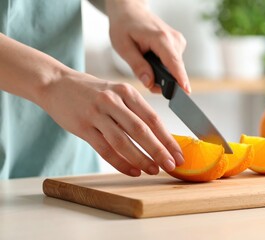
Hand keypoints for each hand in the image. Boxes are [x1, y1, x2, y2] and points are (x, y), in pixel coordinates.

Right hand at [42, 70, 184, 176]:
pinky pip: (105, 149)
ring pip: (123, 142)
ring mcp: (96, 114)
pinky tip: (132, 171)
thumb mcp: (117, 93)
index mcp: (126, 92)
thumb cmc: (93, 92)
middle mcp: (113, 101)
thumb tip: (159, 138)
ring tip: (153, 170)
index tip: (178, 153)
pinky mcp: (82, 127)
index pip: (152, 118)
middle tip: (171, 165)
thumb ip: (135, 112)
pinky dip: (120, 163)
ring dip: (141, 159)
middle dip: (158, 150)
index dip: (167, 138)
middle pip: (140, 130)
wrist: (56, 84)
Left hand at [105, 0, 190, 92]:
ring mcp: (178, 41)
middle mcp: (173, 39)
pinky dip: (165, 68)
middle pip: (175, 69)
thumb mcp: (123, 47)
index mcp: (160, 38)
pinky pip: (174, 63)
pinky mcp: (178, 44)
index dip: (180, 78)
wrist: (130, 11)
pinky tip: (152, 61)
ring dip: (163, 74)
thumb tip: (149, 83)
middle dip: (164, 81)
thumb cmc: (124, 26)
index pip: (173, 62)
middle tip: (147, 82)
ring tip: (146, 67)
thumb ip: (137, 66)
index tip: (186, 91)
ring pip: (175, 67)